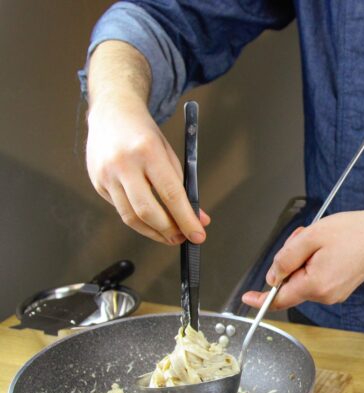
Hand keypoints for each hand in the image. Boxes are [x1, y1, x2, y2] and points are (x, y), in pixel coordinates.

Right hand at [86, 95, 209, 244]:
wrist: (112, 114)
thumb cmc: (144, 135)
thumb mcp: (169, 155)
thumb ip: (183, 187)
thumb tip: (198, 219)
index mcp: (148, 151)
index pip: (171, 194)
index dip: (186, 219)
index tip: (197, 235)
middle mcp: (123, 163)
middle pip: (147, 211)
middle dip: (168, 231)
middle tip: (182, 238)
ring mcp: (106, 174)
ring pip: (130, 217)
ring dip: (153, 232)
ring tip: (169, 235)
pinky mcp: (97, 183)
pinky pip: (120, 209)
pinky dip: (137, 219)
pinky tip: (148, 218)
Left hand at [242, 207, 363, 310]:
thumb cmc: (354, 232)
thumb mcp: (311, 237)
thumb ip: (286, 258)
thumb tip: (273, 276)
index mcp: (316, 285)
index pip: (280, 299)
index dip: (260, 298)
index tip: (247, 298)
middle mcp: (326, 295)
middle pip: (291, 284)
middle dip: (290, 261)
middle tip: (302, 238)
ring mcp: (335, 293)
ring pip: (304, 279)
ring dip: (304, 259)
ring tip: (320, 241)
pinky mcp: (341, 287)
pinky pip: (317, 278)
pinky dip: (314, 263)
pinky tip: (327, 248)